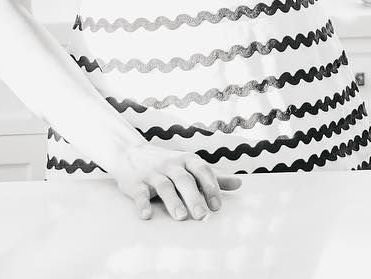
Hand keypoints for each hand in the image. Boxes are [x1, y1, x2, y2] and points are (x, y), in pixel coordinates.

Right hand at [111, 142, 240, 220]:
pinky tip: (146, 216)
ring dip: (173, 201)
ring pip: (164, 186)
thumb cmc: (168, 164)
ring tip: (181, 217)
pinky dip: (142, 204)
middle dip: (194, 197)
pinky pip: (139, 193)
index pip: (202, 170)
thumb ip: (213, 177)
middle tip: (202, 216)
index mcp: (187, 160)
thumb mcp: (190, 166)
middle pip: (185, 180)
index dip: (210, 186)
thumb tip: (240, 183)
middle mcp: (171, 164)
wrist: (131, 153)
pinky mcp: (135, 183)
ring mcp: (153, 173)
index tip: (217, 206)